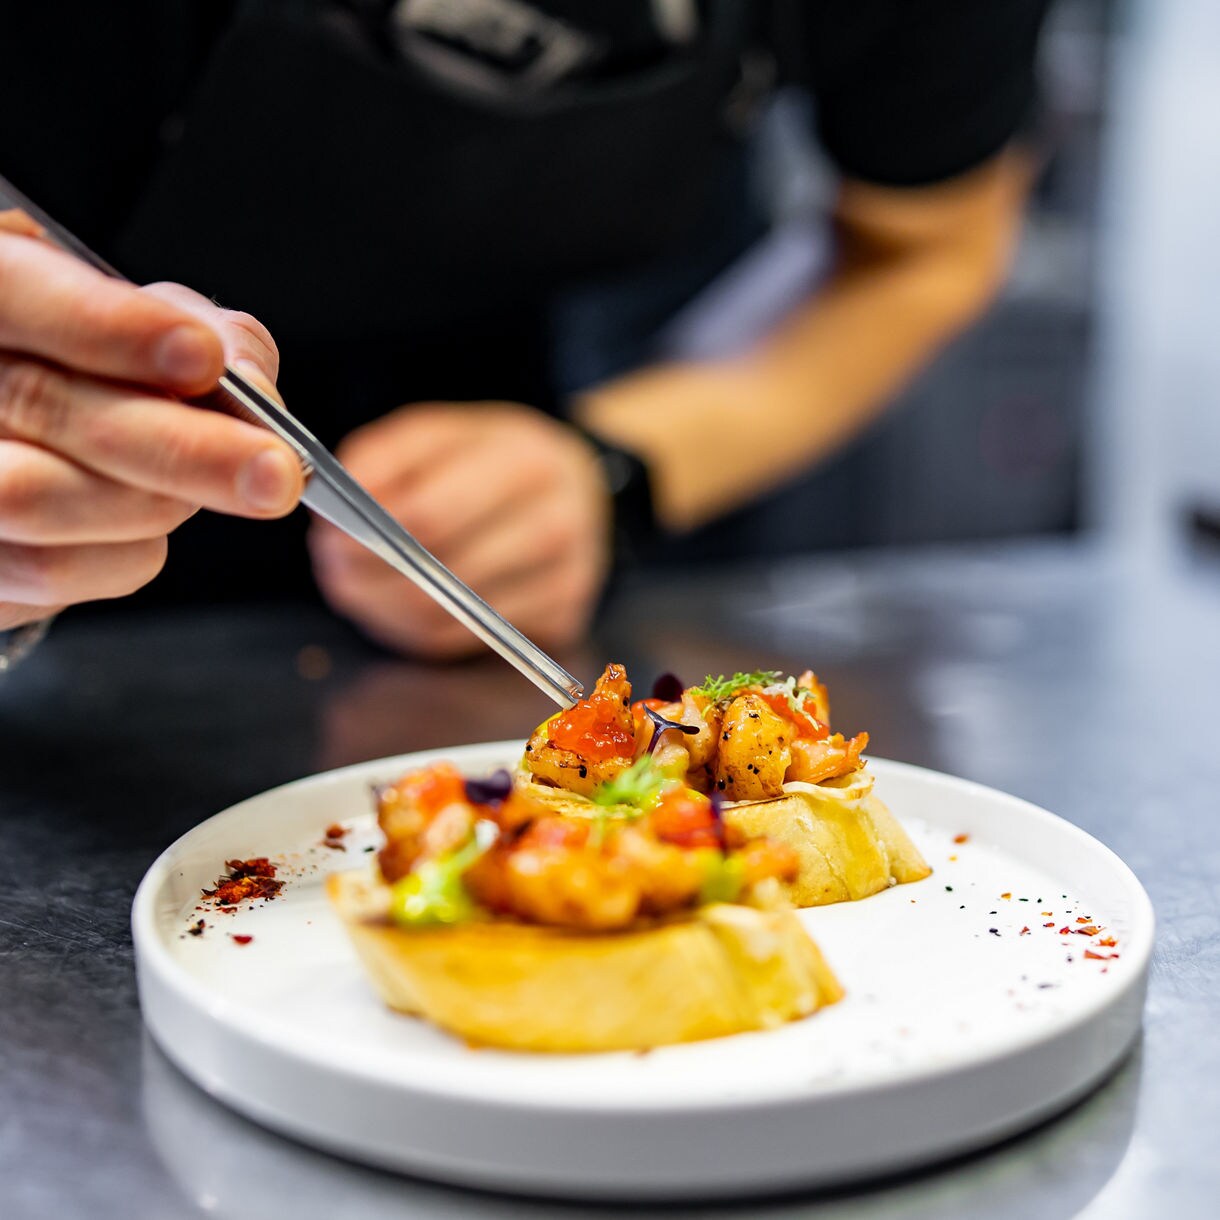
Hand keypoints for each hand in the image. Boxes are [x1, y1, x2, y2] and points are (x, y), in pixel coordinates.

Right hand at [0, 212, 302, 629]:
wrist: (30, 443)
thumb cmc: (91, 366)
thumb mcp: (148, 321)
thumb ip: (202, 330)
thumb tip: (250, 387)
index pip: (13, 288)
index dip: (105, 324)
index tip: (203, 358)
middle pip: (38, 403)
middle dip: (180, 445)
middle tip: (277, 472)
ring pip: (36, 497)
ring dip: (155, 501)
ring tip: (212, 490)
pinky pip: (53, 570)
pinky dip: (130, 553)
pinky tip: (146, 525)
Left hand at [309, 402, 611, 658]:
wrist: (576, 485)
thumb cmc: (495, 459)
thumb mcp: (443, 434)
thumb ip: (385, 458)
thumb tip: (343, 497)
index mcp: (526, 463)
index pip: (432, 515)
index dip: (369, 535)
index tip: (329, 538)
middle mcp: (557, 523)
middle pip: (440, 575)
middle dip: (370, 578)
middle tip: (333, 569)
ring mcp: (566, 578)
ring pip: (448, 618)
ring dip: (384, 609)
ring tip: (356, 586)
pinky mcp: (563, 620)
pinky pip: (466, 642)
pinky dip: (417, 630)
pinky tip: (397, 605)